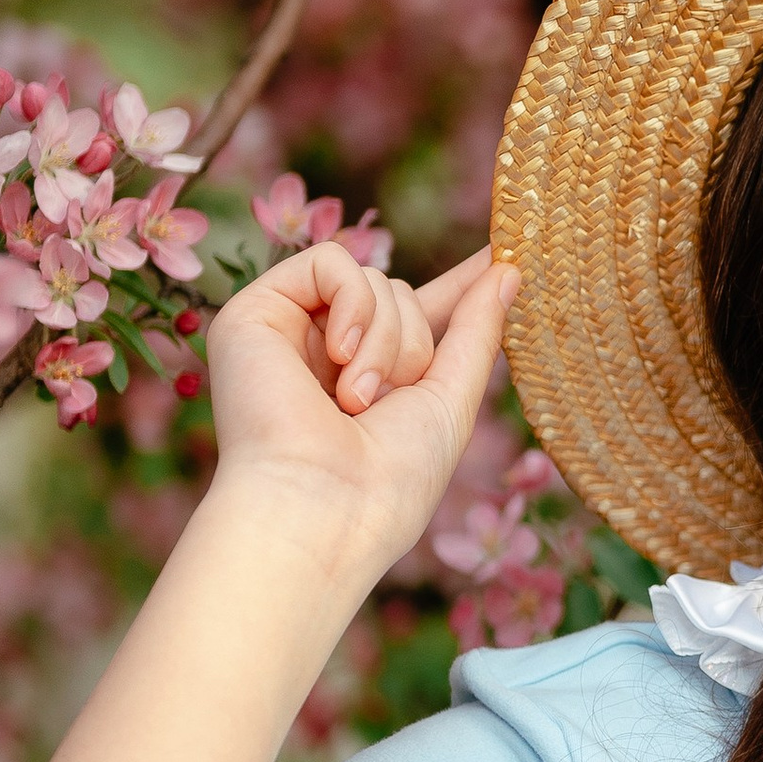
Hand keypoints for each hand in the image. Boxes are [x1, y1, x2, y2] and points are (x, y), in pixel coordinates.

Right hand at [205, 241, 520, 575]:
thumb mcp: (450, 401)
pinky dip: (351, 304)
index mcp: (372, 380)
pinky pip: (330, 261)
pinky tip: (336, 356)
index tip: (505, 253)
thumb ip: (476, 332)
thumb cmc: (388, 479)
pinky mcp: (254, 313)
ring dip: (386, 341)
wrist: (320, 508)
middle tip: (382, 403)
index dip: (462, 285)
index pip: (421, 315)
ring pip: (373, 281)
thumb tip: (509, 269)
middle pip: (402, 295)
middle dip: (415, 345)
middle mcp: (326, 353)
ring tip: (354, 400)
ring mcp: (288, 333)